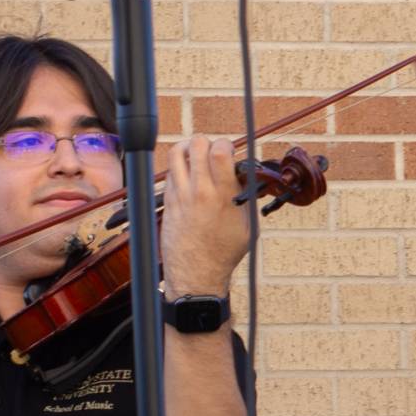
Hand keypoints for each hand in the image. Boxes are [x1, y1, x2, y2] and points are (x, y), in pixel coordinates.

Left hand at [158, 136, 250, 295]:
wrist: (197, 273)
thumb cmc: (224, 253)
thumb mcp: (248, 225)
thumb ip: (245, 197)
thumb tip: (242, 176)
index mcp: (224, 196)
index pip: (220, 152)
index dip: (225, 143)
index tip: (228, 150)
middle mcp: (200, 191)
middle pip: (197, 145)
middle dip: (207, 142)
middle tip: (212, 151)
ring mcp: (180, 195)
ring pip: (176, 153)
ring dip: (188, 148)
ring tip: (195, 154)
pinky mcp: (168, 201)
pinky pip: (170, 172)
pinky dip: (179, 167)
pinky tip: (187, 175)